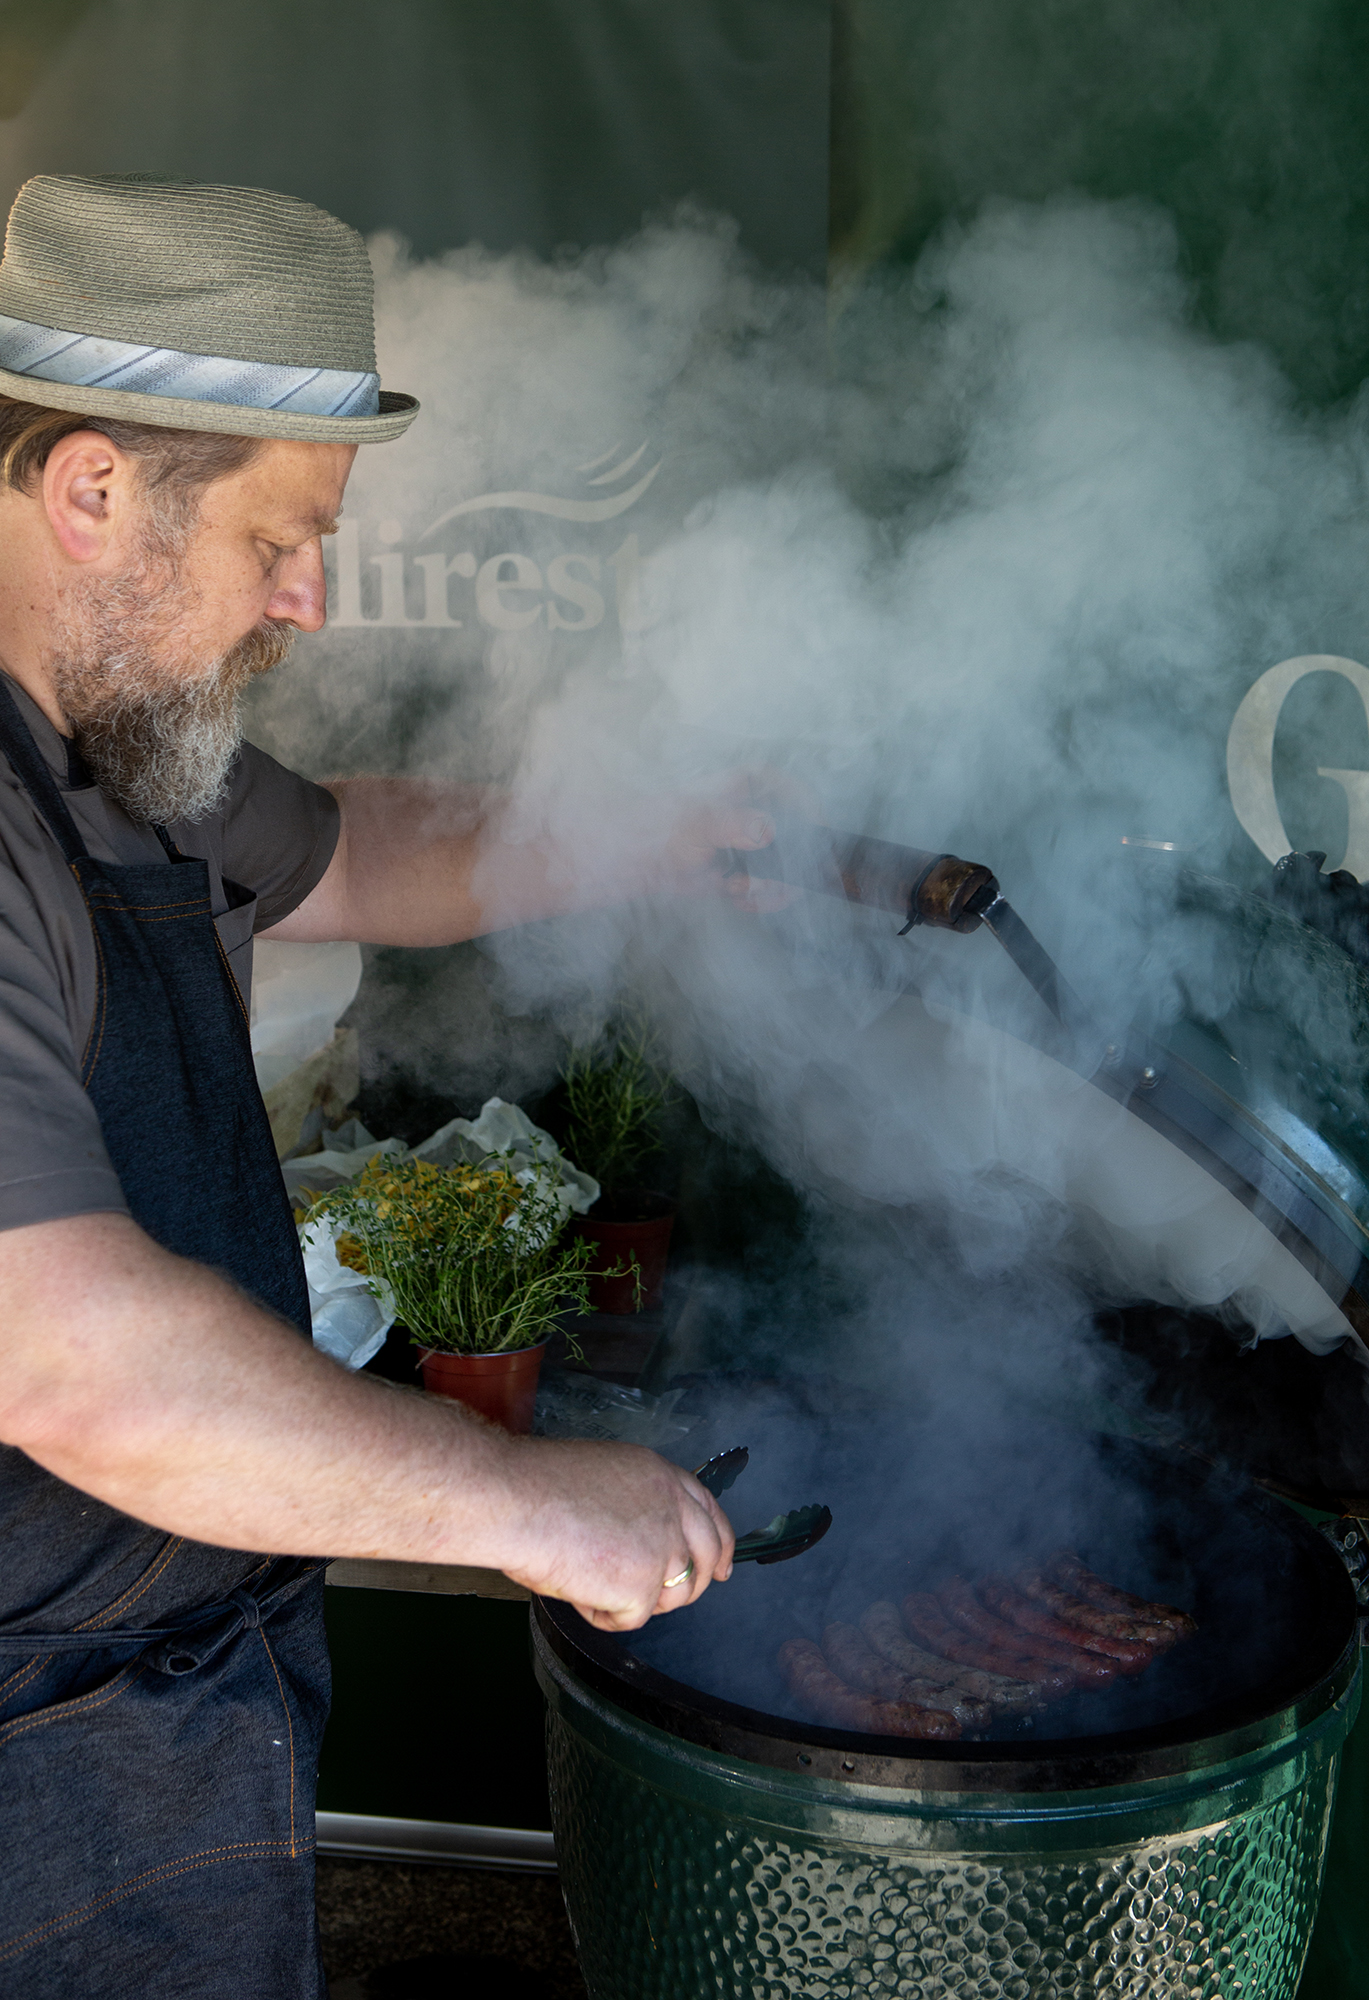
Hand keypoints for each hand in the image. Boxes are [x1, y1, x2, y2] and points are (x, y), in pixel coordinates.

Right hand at [498, 1438, 734, 1629]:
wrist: (516, 1501)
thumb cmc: (535, 1487)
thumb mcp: (602, 1478)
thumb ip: (633, 1506)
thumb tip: (633, 1542)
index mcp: (661, 1476)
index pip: (709, 1511)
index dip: (720, 1543)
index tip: (724, 1566)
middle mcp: (672, 1509)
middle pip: (707, 1557)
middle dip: (695, 1584)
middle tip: (667, 1599)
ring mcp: (663, 1548)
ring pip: (672, 1595)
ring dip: (638, 1600)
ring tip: (592, 1581)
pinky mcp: (643, 1585)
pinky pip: (630, 1618)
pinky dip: (602, 1615)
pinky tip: (577, 1590)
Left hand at [659, 767, 821, 908]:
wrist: (639, 863)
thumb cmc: (663, 828)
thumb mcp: (699, 821)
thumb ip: (735, 824)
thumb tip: (767, 832)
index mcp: (751, 786)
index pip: (795, 794)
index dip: (811, 815)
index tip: (817, 841)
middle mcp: (758, 813)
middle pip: (799, 838)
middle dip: (792, 866)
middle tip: (775, 882)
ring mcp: (753, 844)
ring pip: (787, 868)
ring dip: (772, 887)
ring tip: (739, 888)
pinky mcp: (746, 871)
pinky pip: (770, 888)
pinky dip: (760, 899)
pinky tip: (738, 898)